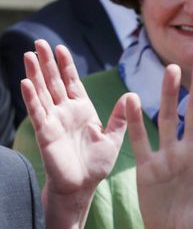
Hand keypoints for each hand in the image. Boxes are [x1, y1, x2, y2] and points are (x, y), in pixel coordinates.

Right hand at [21, 39, 127, 196]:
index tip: (60, 48)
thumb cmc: (96, 164)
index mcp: (82, 110)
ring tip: (28, 55)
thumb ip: (120, 117)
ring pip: (42, 93)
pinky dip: (31, 98)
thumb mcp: (113, 137)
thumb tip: (131, 95)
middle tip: (39, 42)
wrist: (82, 186)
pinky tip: (25, 82)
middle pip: (54, 82)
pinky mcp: (46, 133)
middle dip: (46, 63)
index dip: (66, 66)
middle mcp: (65, 112)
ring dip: (35, 74)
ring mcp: (53, 121)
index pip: (72, 82)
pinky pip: (38, 113)